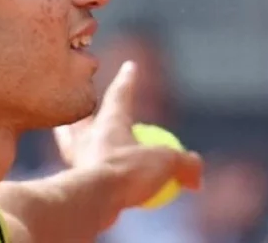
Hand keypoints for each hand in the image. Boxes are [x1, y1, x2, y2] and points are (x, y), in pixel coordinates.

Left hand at [52, 61, 202, 215]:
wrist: (92, 201)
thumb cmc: (126, 172)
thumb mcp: (165, 163)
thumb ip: (184, 165)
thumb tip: (196, 176)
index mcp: (111, 121)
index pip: (120, 93)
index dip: (128, 79)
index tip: (129, 65)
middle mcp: (90, 137)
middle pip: (81, 116)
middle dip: (83, 109)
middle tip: (82, 104)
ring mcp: (79, 159)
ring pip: (72, 144)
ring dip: (74, 140)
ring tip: (74, 139)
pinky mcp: (76, 183)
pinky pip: (81, 174)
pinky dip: (86, 174)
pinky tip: (92, 180)